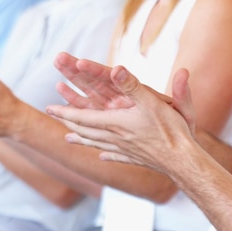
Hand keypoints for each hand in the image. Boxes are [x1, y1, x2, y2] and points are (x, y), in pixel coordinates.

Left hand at [47, 58, 197, 173]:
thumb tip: (115, 68)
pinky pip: (115, 156)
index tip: (49, 108)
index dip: (65, 111)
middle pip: (85, 130)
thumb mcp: (152, 102)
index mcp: (116, 123)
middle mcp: (116, 138)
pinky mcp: (135, 158)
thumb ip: (133, 85)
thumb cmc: (170, 131)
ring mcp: (124, 150)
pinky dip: (106, 155)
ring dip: (81, 139)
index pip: (83, 116)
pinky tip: (102, 156)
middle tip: (53, 116)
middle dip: (68, 121)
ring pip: (96, 144)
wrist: (183, 162)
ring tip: (69, 138)